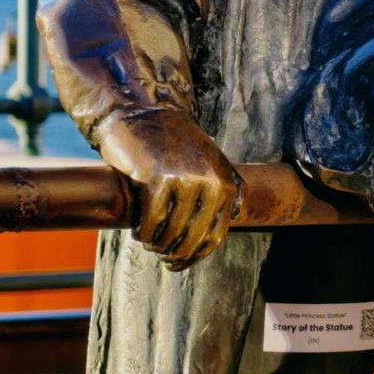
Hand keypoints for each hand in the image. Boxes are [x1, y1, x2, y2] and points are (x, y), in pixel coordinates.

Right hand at [98, 107, 241, 265]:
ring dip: (157, 245)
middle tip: (162, 257)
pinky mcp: (156, 179)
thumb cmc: (175, 140)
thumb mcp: (211, 157)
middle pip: (192, 239)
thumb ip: (228, 183)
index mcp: (224, 181)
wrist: (144, 112)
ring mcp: (183, 180)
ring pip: (170, 233)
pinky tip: (137, 232)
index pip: (215, 235)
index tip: (180, 261)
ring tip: (148, 243)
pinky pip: (151, 222)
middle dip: (175, 255)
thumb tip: (235, 215)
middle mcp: (208, 182)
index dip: (196, 256)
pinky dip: (143, 233)